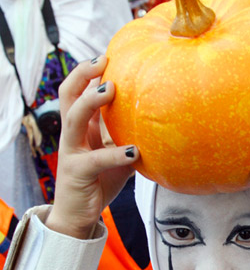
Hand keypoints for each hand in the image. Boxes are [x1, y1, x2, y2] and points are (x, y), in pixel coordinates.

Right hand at [45, 56, 138, 238]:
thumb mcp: (116, 156)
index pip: (78, 92)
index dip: (88, 72)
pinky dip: (115, 154)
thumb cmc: (99, 180)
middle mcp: (72, 135)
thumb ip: (128, 139)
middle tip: (104, 61)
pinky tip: (135, 151)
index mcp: (81, 128)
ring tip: (110, 89)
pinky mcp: (76, 172)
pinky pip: (96, 159)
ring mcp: (71, 152)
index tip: (108, 56)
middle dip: (82, 74)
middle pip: (67, 95)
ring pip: (73, 118)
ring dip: (90, 101)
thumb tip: (161, 127)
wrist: (79, 214)